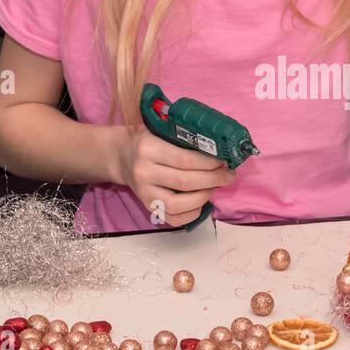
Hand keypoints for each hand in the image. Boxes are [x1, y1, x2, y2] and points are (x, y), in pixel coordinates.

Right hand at [113, 125, 236, 226]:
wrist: (121, 156)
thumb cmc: (147, 140)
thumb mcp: (160, 129)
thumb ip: (183, 136)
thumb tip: (219, 147)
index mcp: (148, 148)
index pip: (185, 160)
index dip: (209, 163)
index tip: (225, 161)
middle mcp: (144, 171)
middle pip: (185, 181)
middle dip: (213, 179)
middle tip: (228, 175)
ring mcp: (144, 192)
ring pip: (178, 204)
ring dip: (202, 197)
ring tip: (213, 188)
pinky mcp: (146, 206)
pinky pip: (172, 219)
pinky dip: (191, 214)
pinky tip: (201, 203)